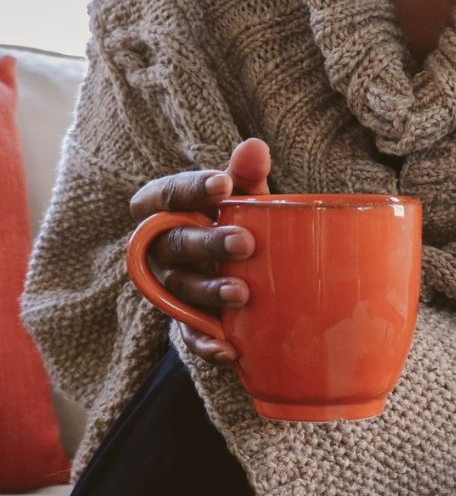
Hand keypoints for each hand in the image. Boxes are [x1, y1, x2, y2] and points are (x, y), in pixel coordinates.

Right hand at [128, 138, 271, 364]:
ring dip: (209, 291)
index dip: (189, 190)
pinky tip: (229, 349)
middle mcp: (159, 248)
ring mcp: (171, 286)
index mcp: (163, 210)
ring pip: (181, 288)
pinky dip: (206, 344)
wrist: (243, 269)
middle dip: (206, 244)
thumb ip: (245, 175)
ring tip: (242, 293)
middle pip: (174, 244)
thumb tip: (255, 146)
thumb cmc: (237, 221)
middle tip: (245, 243)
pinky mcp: (186, 320)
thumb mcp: (242, 198)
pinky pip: (188, 335)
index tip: (223, 184)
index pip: (165, 195)